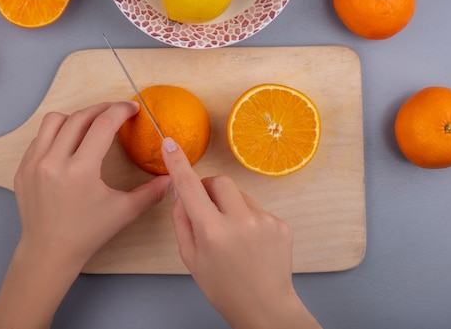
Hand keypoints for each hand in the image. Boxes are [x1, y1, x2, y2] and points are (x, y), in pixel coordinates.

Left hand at [0, 102, 169, 328]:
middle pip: (80, 117)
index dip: (121, 111)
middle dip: (102, 109)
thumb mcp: (123, 212)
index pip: (103, 125)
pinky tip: (70, 143)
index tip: (132, 108)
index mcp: (80, 171)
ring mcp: (33, 164)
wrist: (48, 252)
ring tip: (91, 124)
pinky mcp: (22, 168)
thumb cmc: (87, 233)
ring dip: (76, 117)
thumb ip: (151, 193)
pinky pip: (39, 138)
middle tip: (117, 111)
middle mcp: (53, 162)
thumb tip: (172, 178)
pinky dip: (57, 133)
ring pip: (54, 121)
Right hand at [161, 137, 320, 328]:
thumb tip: (182, 193)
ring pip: (239, 195)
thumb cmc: (223, 287)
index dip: (178, 163)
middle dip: (209, 189)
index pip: (190, 187)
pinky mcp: (280, 224)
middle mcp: (240, 221)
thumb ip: (182, 222)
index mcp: (212, 232)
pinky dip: (248, 218)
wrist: (264, 307)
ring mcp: (264, 221)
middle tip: (207, 210)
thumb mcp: (190, 258)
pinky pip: (257, 208)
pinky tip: (250, 242)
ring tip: (233, 236)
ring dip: (230, 206)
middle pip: (219, 182)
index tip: (170, 144)